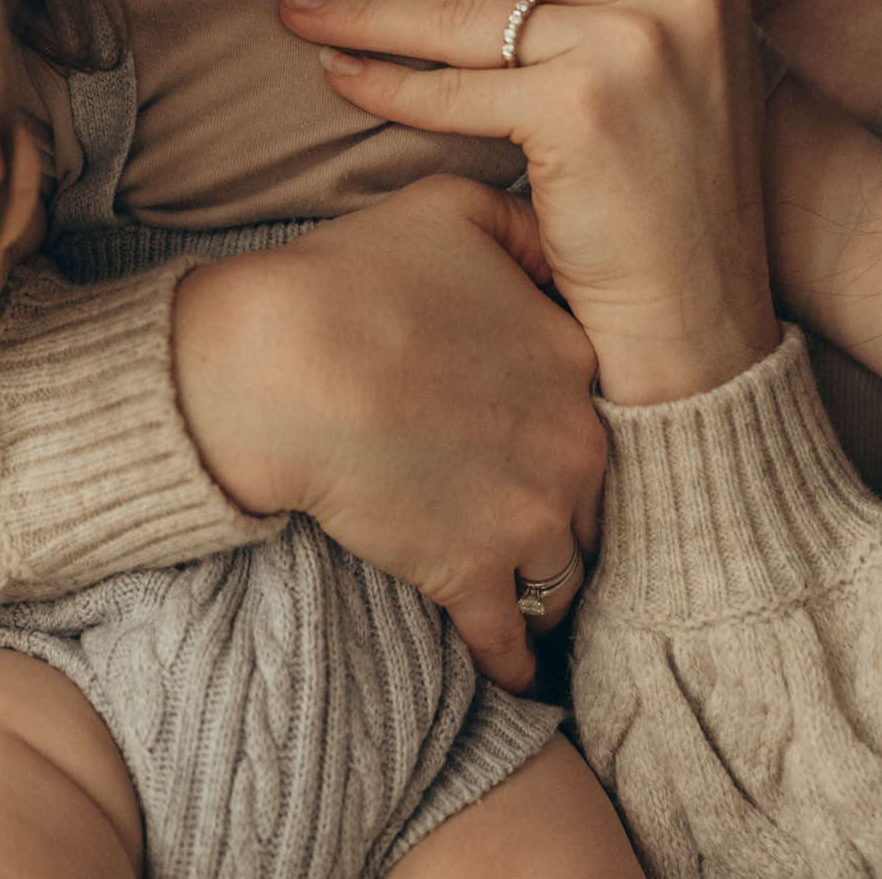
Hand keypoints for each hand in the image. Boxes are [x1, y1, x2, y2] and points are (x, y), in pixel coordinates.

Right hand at [172, 177, 606, 690]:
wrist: (283, 365)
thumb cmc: (349, 277)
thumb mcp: (447, 208)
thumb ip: (517, 220)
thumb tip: (552, 229)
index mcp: (573, 358)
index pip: (598, 404)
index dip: (569, 420)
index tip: (550, 434)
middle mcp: (572, 443)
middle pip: (596, 496)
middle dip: (570, 509)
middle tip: (539, 517)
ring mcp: (526, 516)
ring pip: (565, 573)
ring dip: (547, 585)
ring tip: (529, 598)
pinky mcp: (470, 574)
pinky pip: (509, 638)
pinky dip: (509, 657)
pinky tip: (506, 672)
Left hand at [282, 0, 778, 404]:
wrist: (698, 315)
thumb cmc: (664, 192)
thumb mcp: (668, 55)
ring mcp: (639, 39)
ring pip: (463, 15)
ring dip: (365, 12)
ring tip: (302, 12)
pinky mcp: (585, 105)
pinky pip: (454, 89)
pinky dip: (387, 84)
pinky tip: (339, 78)